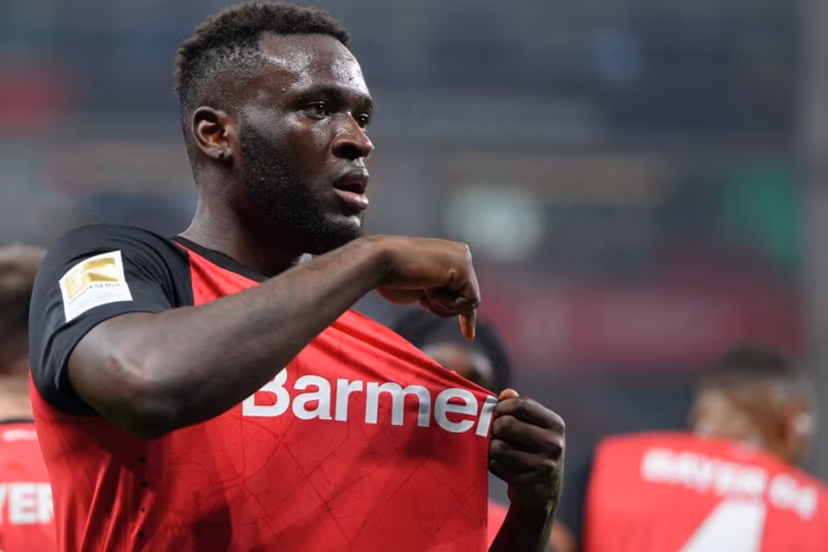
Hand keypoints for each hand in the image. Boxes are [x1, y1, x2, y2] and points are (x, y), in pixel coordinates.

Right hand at [370, 235, 479, 338]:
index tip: (468, 336)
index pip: (465, 290)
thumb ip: (437, 293)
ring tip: (423, 290)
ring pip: (469, 303)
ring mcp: (464, 259)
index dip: (464, 314)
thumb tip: (451, 310)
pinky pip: (469, 302)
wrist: (379, 262)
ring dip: (443, 306)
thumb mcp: (420, 288)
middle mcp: (461, 253)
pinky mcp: (463, 268)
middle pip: (468, 298)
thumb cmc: (390, 277)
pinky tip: (429, 290)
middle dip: (445, 308)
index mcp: (451, 255)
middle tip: (422, 297)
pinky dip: (447, 304)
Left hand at [489, 389, 564, 509]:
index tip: (497, 412)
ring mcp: (544, 465)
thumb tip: (506, 393)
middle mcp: (554, 444)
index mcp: (555, 424)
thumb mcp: (533, 427)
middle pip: (506, 425)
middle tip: (494, 432)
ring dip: (490, 448)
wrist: (543, 493)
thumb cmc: (532, 450)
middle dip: (494, 428)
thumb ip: (519, 407)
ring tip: (495, 448)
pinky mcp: (529, 482)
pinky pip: (496, 466)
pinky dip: (492, 464)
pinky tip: (500, 465)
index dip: (502, 407)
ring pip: (498, 447)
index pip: (522, 405)